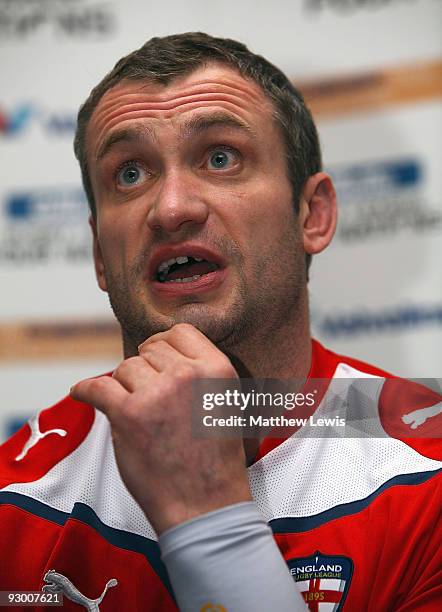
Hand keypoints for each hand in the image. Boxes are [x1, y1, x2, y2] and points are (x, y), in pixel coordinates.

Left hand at [70, 323, 251, 533]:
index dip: (164, 345)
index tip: (156, 360)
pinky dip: (85, 391)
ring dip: (126, 388)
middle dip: (146, 370)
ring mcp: (156, 394)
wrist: (205, 504)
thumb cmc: (215, 459)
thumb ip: (201, 373)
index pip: (179, 332)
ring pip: (125, 369)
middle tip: (149, 396)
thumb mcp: (226, 402)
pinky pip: (97, 388)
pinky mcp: (128, 415)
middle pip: (149, 350)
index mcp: (216, 369)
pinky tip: (82, 393)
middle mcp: (187, 375)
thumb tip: (162, 353)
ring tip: (139, 414)